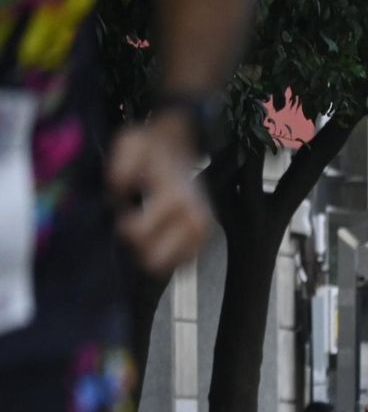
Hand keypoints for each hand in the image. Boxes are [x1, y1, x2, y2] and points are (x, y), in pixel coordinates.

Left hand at [106, 118, 211, 274]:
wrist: (181, 148)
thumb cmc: (151, 151)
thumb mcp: (131, 146)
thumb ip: (122, 167)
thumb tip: (118, 192)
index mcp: (176, 199)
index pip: (140, 235)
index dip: (123, 225)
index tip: (123, 211)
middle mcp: (195, 220)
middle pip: (156, 260)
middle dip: (139, 246)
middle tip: (134, 226)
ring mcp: (204, 233)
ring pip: (169, 265)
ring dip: (153, 252)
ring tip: (147, 230)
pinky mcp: (206, 241)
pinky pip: (182, 264)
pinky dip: (168, 255)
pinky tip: (159, 238)